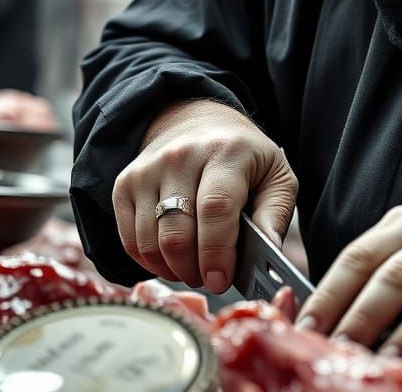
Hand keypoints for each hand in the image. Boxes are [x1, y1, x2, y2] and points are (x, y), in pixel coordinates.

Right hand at [112, 99, 297, 293]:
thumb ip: (275, 212)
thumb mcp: (276, 174)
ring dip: (172, 270)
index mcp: (226, 152)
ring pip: (150, 242)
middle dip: (193, 270)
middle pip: (177, 232)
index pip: (215, 208)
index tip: (221, 279)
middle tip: (208, 278)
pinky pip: (130, 240)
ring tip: (193, 269)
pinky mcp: (125, 183)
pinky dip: (149, 261)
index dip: (217, 252)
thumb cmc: (242, 155)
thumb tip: (269, 250)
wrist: (198, 122)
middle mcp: (182, 155)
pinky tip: (171, 259)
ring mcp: (148, 169)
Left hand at [295, 206, 401, 361]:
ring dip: (373, 323)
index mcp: (401, 224)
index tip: (298, 331)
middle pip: (372, 268)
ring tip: (354, 356)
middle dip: (341, 312)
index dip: (323, 294)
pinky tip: (399, 356)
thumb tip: (330, 330)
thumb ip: (382, 288)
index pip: (353, 256)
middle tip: (319, 349)